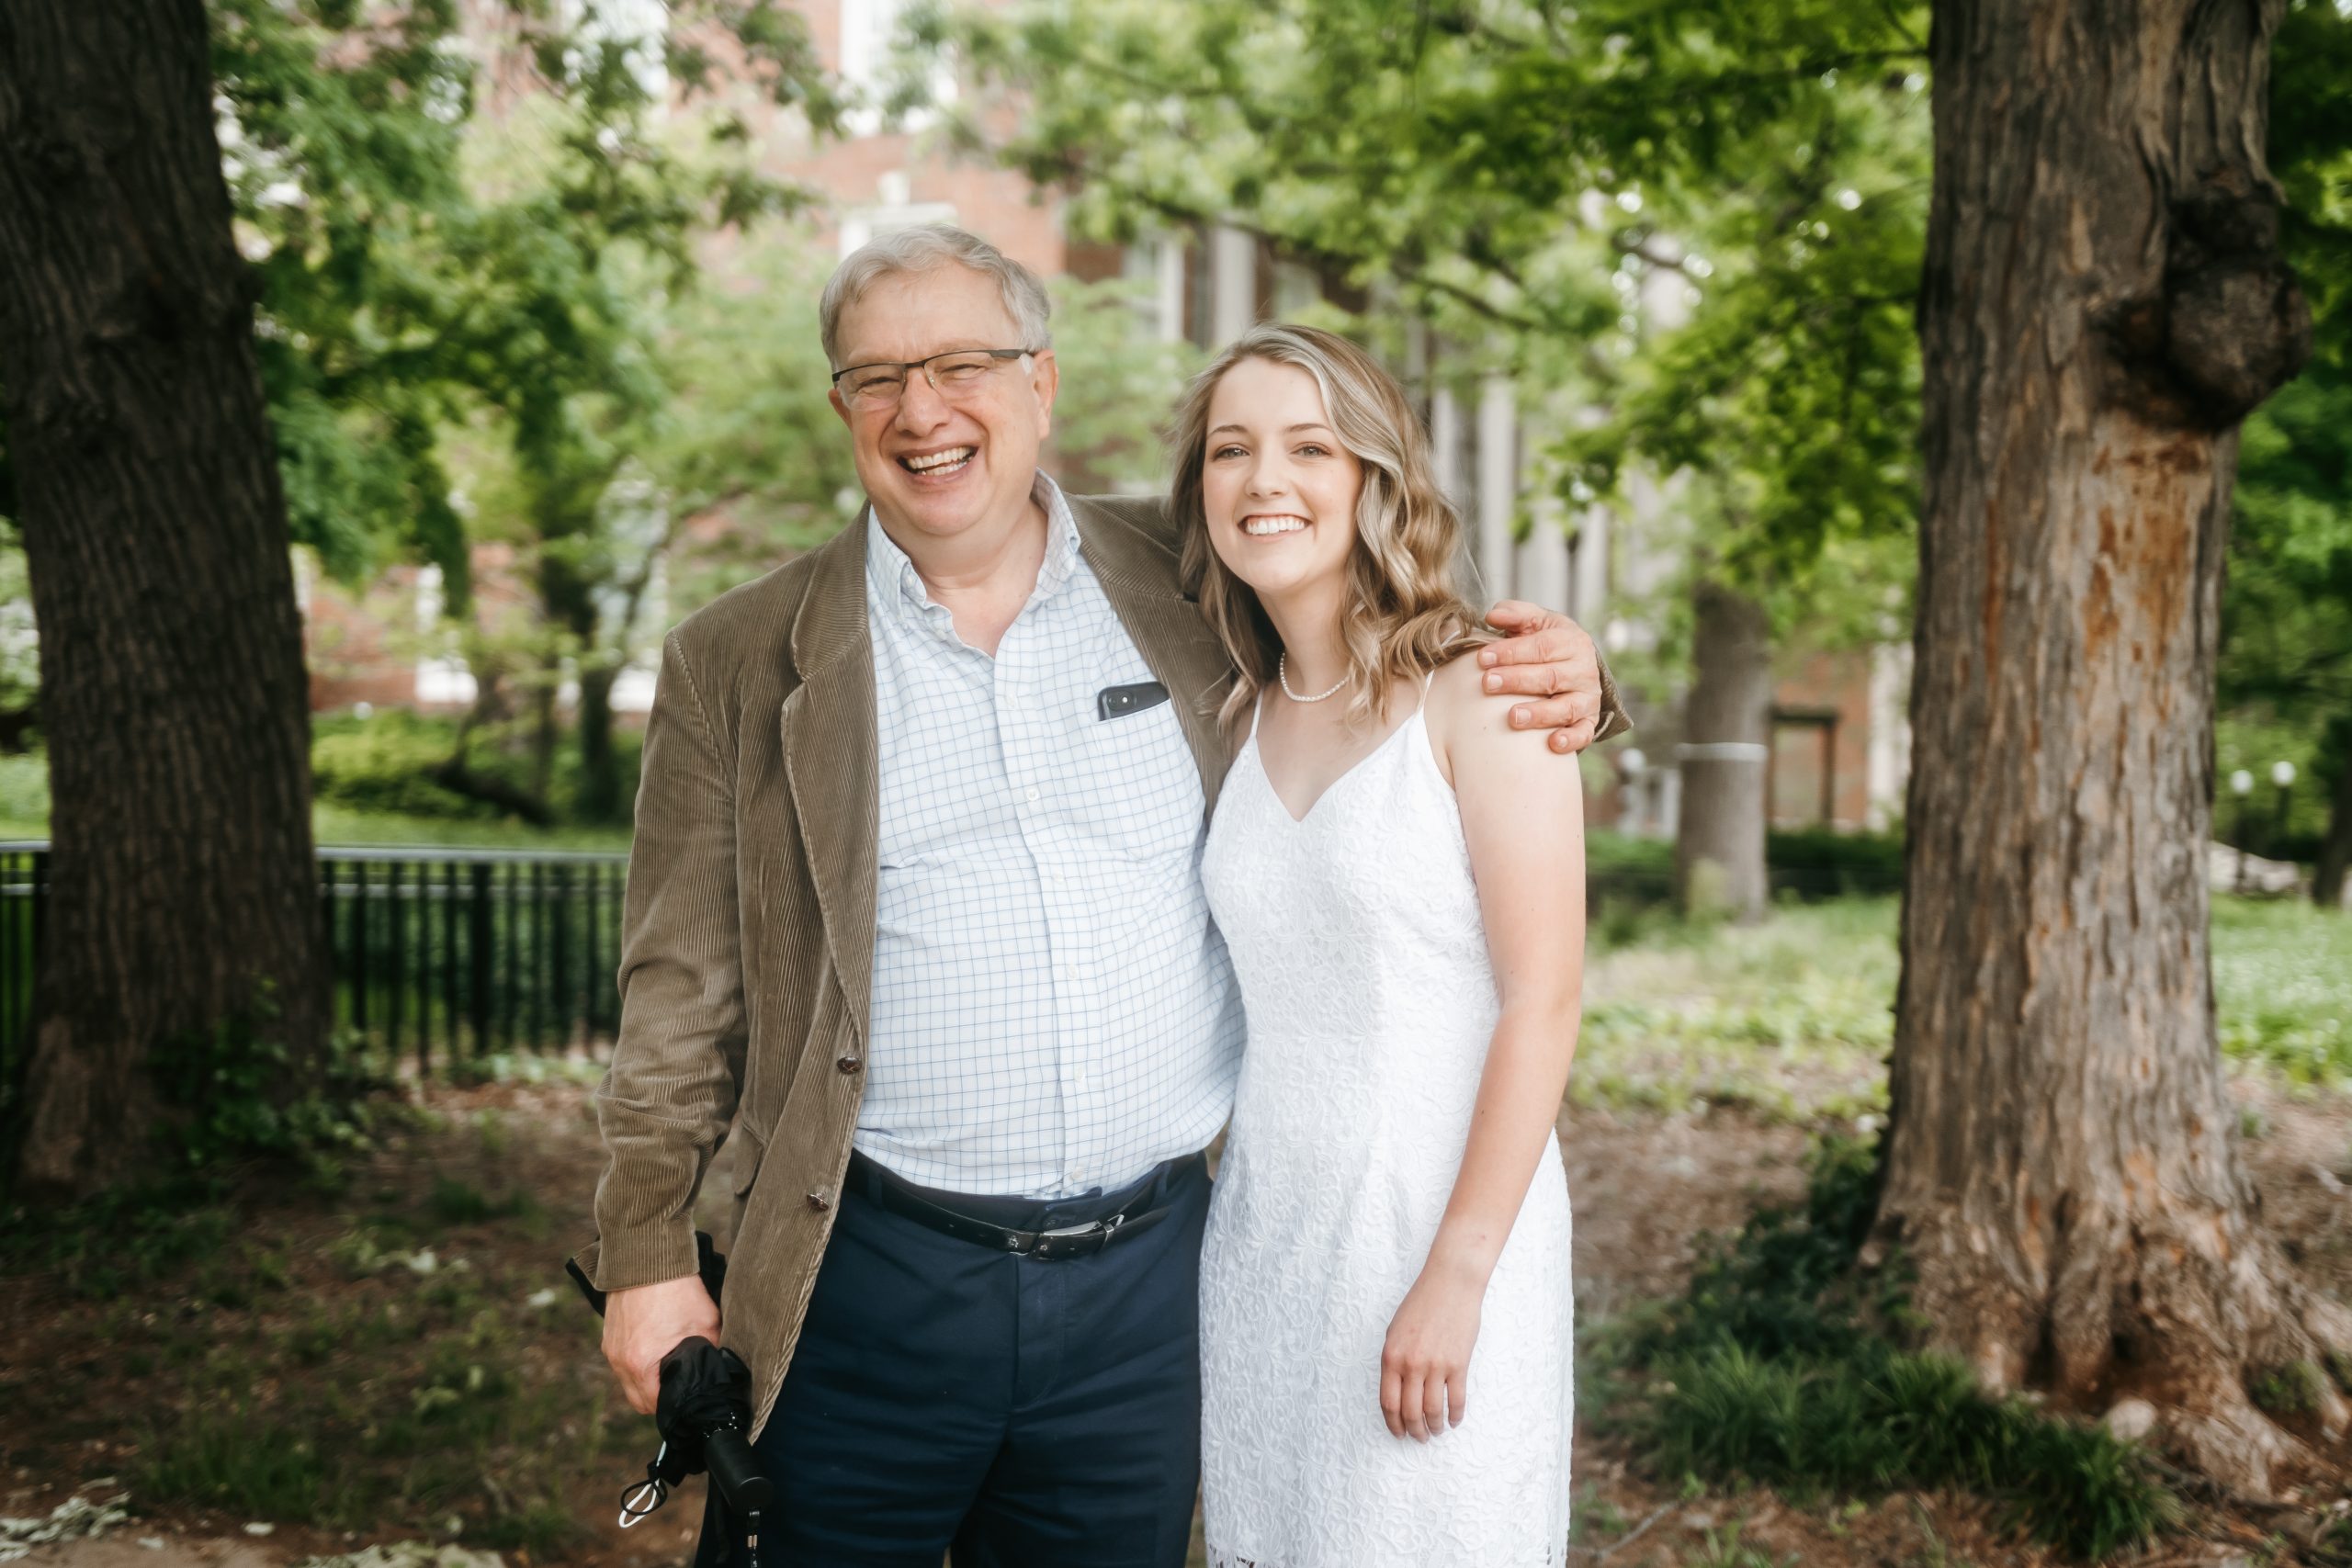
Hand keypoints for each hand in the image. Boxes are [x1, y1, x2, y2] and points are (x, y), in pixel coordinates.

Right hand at [603, 1273, 721, 1414]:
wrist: (647, 1255)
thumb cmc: (677, 1288)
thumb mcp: (706, 1322)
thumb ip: (713, 1351)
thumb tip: (720, 1369)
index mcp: (641, 1364)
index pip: (655, 1406)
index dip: (675, 1406)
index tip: (689, 1400)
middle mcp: (619, 1361)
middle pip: (638, 1400)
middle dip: (660, 1399)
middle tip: (682, 1387)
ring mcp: (611, 1348)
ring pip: (628, 1382)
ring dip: (647, 1381)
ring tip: (670, 1367)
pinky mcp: (609, 1335)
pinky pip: (622, 1362)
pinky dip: (637, 1363)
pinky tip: (656, 1348)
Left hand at [1380, 1264, 1483, 1440]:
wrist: (1450, 1284)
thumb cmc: (1421, 1304)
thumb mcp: (1395, 1331)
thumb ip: (1394, 1361)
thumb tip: (1397, 1390)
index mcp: (1391, 1356)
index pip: (1388, 1402)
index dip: (1393, 1424)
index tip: (1398, 1433)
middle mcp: (1411, 1365)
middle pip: (1410, 1412)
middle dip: (1414, 1431)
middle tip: (1419, 1438)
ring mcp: (1436, 1366)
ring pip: (1433, 1411)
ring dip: (1434, 1427)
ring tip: (1436, 1431)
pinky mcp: (1458, 1365)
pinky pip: (1456, 1400)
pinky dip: (1455, 1415)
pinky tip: (1454, 1420)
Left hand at [1479, 601, 1604, 752]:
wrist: (1575, 667)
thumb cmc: (1546, 644)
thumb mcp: (1535, 623)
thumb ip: (1515, 615)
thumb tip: (1493, 615)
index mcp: (1571, 641)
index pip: (1541, 646)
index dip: (1511, 651)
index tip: (1482, 658)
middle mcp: (1583, 670)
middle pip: (1550, 676)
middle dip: (1517, 680)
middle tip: (1487, 684)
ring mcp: (1587, 698)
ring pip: (1566, 707)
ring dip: (1540, 713)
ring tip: (1513, 717)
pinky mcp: (1588, 722)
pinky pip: (1583, 733)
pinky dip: (1571, 739)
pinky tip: (1553, 743)